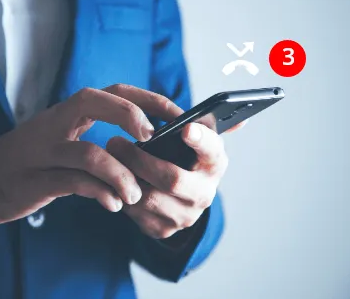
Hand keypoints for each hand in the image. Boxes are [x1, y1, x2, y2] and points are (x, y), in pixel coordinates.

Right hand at [0, 85, 175, 232]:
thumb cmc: (23, 164)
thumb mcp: (56, 141)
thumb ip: (88, 138)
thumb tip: (134, 148)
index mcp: (63, 114)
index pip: (110, 91)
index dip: (145, 98)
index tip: (175, 113)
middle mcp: (52, 125)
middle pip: (94, 101)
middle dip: (130, 116)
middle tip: (152, 140)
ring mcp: (42, 152)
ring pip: (88, 151)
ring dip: (120, 174)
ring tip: (135, 194)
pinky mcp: (34, 181)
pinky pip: (74, 183)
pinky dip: (99, 193)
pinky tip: (112, 204)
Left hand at [107, 111, 245, 239]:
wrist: (176, 200)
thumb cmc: (182, 158)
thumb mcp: (195, 142)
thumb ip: (206, 126)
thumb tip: (242, 121)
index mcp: (214, 164)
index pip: (213, 151)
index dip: (200, 141)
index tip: (185, 129)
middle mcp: (204, 192)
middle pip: (172, 179)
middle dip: (139, 159)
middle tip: (114, 141)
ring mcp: (185, 215)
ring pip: (148, 198)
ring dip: (123, 177)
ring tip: (106, 158)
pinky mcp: (163, 229)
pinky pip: (134, 213)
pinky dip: (118, 195)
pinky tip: (109, 179)